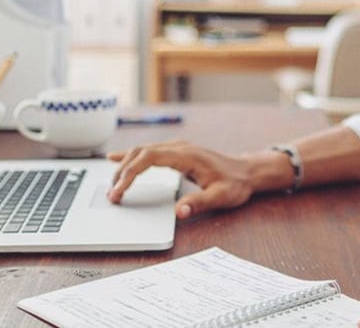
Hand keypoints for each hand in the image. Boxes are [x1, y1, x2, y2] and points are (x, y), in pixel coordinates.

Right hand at [107, 140, 257, 218]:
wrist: (247, 171)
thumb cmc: (235, 183)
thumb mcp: (220, 196)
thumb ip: (199, 203)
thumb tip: (178, 212)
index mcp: (186, 155)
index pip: (148, 158)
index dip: (129, 173)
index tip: (119, 191)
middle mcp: (179, 147)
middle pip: (140, 153)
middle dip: (122, 172)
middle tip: (112, 195)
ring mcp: (177, 147)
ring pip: (142, 150)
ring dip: (124, 165)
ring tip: (113, 186)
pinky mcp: (177, 152)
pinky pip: (148, 151)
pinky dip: (131, 157)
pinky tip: (116, 159)